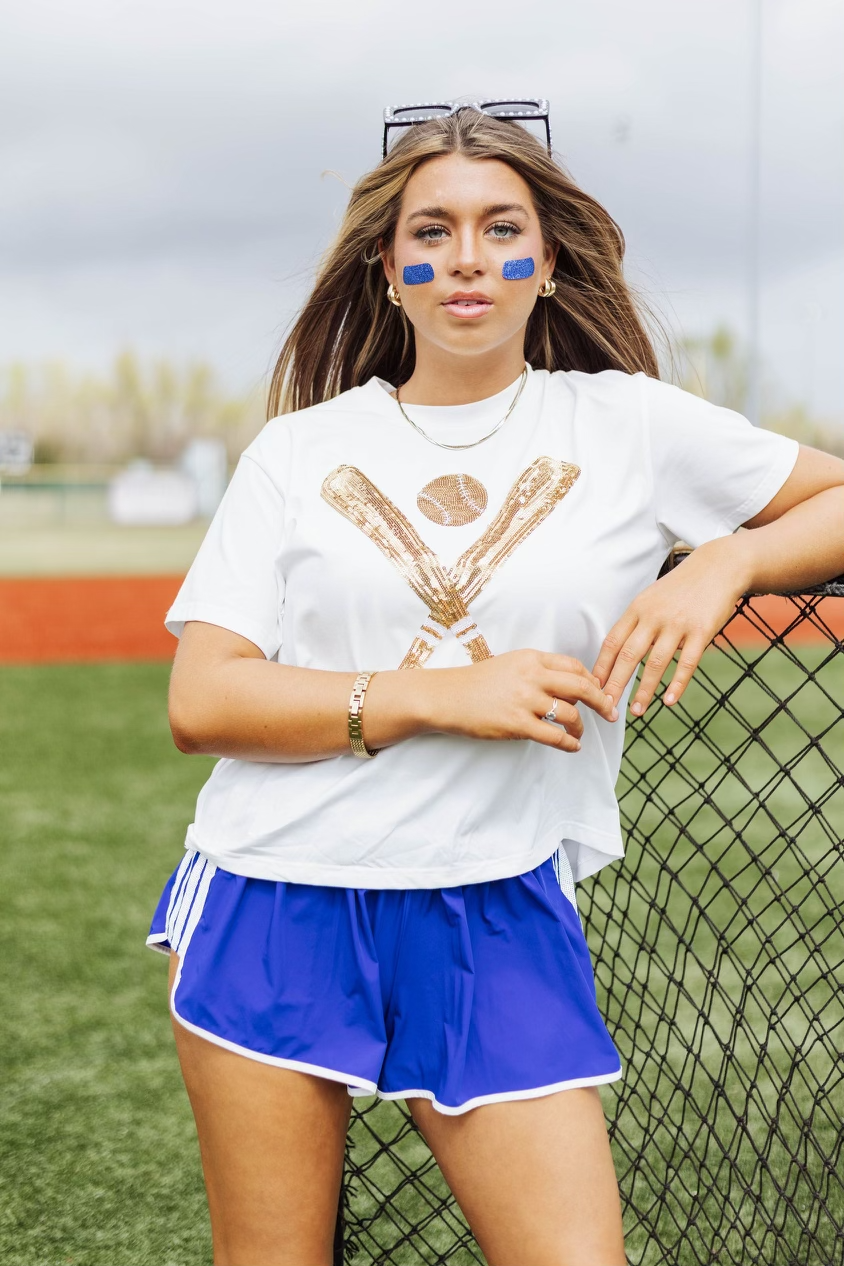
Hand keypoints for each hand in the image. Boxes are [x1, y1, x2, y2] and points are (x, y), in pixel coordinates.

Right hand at [422, 648, 617, 751]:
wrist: (446, 697)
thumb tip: (567, 687)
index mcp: (531, 658)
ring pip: (570, 714)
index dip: (592, 680)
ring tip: (579, 734)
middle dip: (602, 702)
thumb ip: (537, 672)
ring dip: (581, 727)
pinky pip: (554, 736)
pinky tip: (572, 747)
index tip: (599, 692)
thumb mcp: (509, 665)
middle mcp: (532, 676)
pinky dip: (569, 743)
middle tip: (611, 713)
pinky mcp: (517, 724)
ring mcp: (525, 700)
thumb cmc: (476, 683)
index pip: (574, 667)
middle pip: (582, 687)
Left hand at [591, 538, 749, 716]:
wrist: (718, 567)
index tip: (592, 687)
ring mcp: (678, 624)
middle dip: (615, 684)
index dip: (601, 667)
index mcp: (637, 609)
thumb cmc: (680, 588)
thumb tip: (616, 655)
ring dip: (644, 690)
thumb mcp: (651, 599)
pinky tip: (670, 701)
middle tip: (606, 707)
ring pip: (655, 662)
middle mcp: (654, 617)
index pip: (612, 642)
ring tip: (636, 711)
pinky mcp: (702, 630)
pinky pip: (687, 662)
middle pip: (628, 655)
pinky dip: (677, 684)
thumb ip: (636, 624)